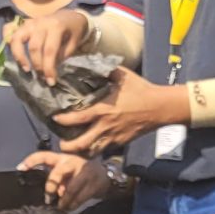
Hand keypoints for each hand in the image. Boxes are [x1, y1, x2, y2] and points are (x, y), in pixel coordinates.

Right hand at [9, 7, 95, 83]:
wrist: (71, 16)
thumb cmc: (73, 32)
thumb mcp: (72, 45)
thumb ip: (60, 57)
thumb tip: (47, 72)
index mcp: (56, 26)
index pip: (50, 50)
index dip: (49, 68)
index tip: (51, 81)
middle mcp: (41, 22)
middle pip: (34, 47)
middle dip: (37, 65)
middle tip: (41, 76)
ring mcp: (30, 22)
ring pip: (17, 38)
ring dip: (19, 55)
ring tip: (26, 68)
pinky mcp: (23, 24)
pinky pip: (9, 29)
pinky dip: (7, 39)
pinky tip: (12, 52)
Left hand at [23, 149, 119, 212]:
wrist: (106, 175)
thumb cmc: (80, 174)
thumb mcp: (67, 172)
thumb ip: (56, 180)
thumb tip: (51, 194)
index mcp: (62, 158)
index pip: (44, 156)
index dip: (32, 161)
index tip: (20, 168)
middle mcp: (72, 162)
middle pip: (57, 173)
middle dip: (51, 187)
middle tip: (49, 198)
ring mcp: (84, 172)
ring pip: (69, 190)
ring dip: (63, 202)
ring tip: (61, 206)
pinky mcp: (93, 183)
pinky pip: (79, 198)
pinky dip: (72, 205)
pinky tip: (70, 207)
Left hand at [55, 68, 186, 153]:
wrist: (160, 107)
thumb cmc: (141, 89)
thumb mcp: (122, 75)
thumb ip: (106, 69)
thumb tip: (92, 61)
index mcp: (103, 109)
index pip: (77, 119)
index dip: (63, 121)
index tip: (55, 119)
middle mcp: (105, 126)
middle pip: (80, 143)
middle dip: (67, 146)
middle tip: (61, 143)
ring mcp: (113, 137)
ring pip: (92, 151)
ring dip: (80, 152)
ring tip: (73, 149)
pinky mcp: (121, 142)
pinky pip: (104, 150)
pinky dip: (94, 151)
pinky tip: (89, 147)